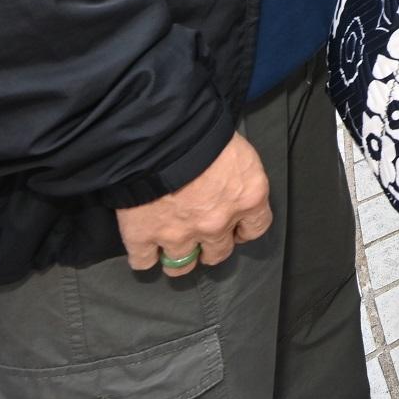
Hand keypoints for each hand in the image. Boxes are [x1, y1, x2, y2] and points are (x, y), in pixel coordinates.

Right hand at [117, 132, 271, 272]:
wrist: (162, 134)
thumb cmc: (205, 133)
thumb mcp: (238, 151)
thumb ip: (239, 176)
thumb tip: (231, 182)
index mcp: (248, 199)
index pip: (256, 229)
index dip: (243, 230)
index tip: (235, 229)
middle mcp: (217, 224)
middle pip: (218, 253)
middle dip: (211, 247)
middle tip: (202, 237)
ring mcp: (179, 235)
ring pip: (181, 266)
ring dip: (178, 259)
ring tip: (173, 249)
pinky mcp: (143, 237)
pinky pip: (143, 262)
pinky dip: (143, 257)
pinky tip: (144, 249)